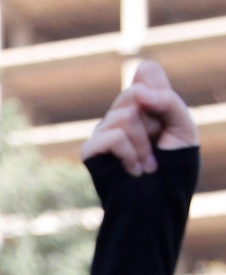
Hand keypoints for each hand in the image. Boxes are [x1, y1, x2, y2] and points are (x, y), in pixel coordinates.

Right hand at [81, 61, 198, 175]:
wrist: (160, 202)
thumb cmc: (174, 166)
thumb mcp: (183, 127)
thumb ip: (167, 101)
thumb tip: (137, 91)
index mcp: (144, 105)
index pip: (146, 73)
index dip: (158, 89)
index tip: (166, 117)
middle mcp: (120, 114)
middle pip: (134, 93)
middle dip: (153, 122)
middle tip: (157, 146)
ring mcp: (103, 131)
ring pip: (125, 116)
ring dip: (144, 145)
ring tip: (148, 165)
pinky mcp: (91, 150)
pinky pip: (113, 136)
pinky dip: (130, 154)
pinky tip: (134, 170)